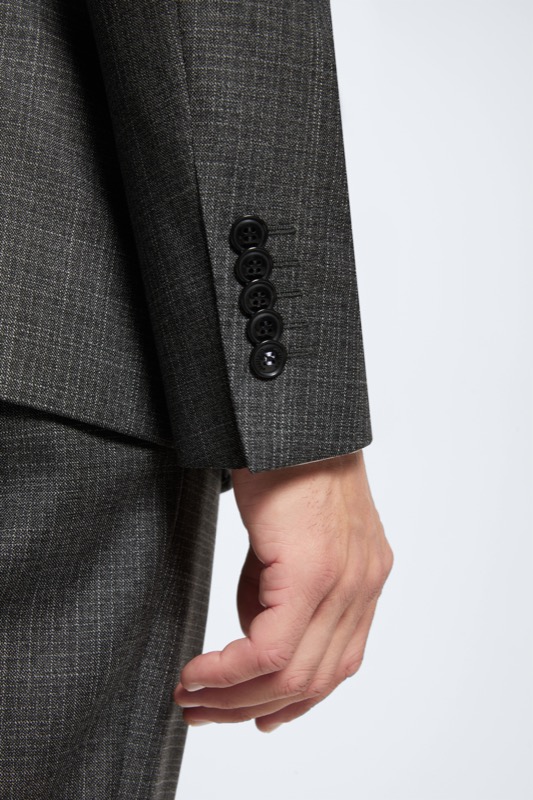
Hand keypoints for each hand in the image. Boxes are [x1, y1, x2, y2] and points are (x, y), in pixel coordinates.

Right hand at [173, 450, 392, 731]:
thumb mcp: (285, 536)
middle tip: (204, 712)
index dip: (292, 700)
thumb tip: (252, 631)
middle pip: (315, 678)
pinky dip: (230, 671)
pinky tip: (199, 672)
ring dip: (236, 697)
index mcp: (364, 576)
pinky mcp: (314, 571)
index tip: (253, 714)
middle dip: (253, 707)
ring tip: (192, 699)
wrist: (290, 412)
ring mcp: (347, 580)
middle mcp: (364, 584)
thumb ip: (278, 587)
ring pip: (295, 674)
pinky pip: (271, 649)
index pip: (337, 664)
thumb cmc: (284, 459)